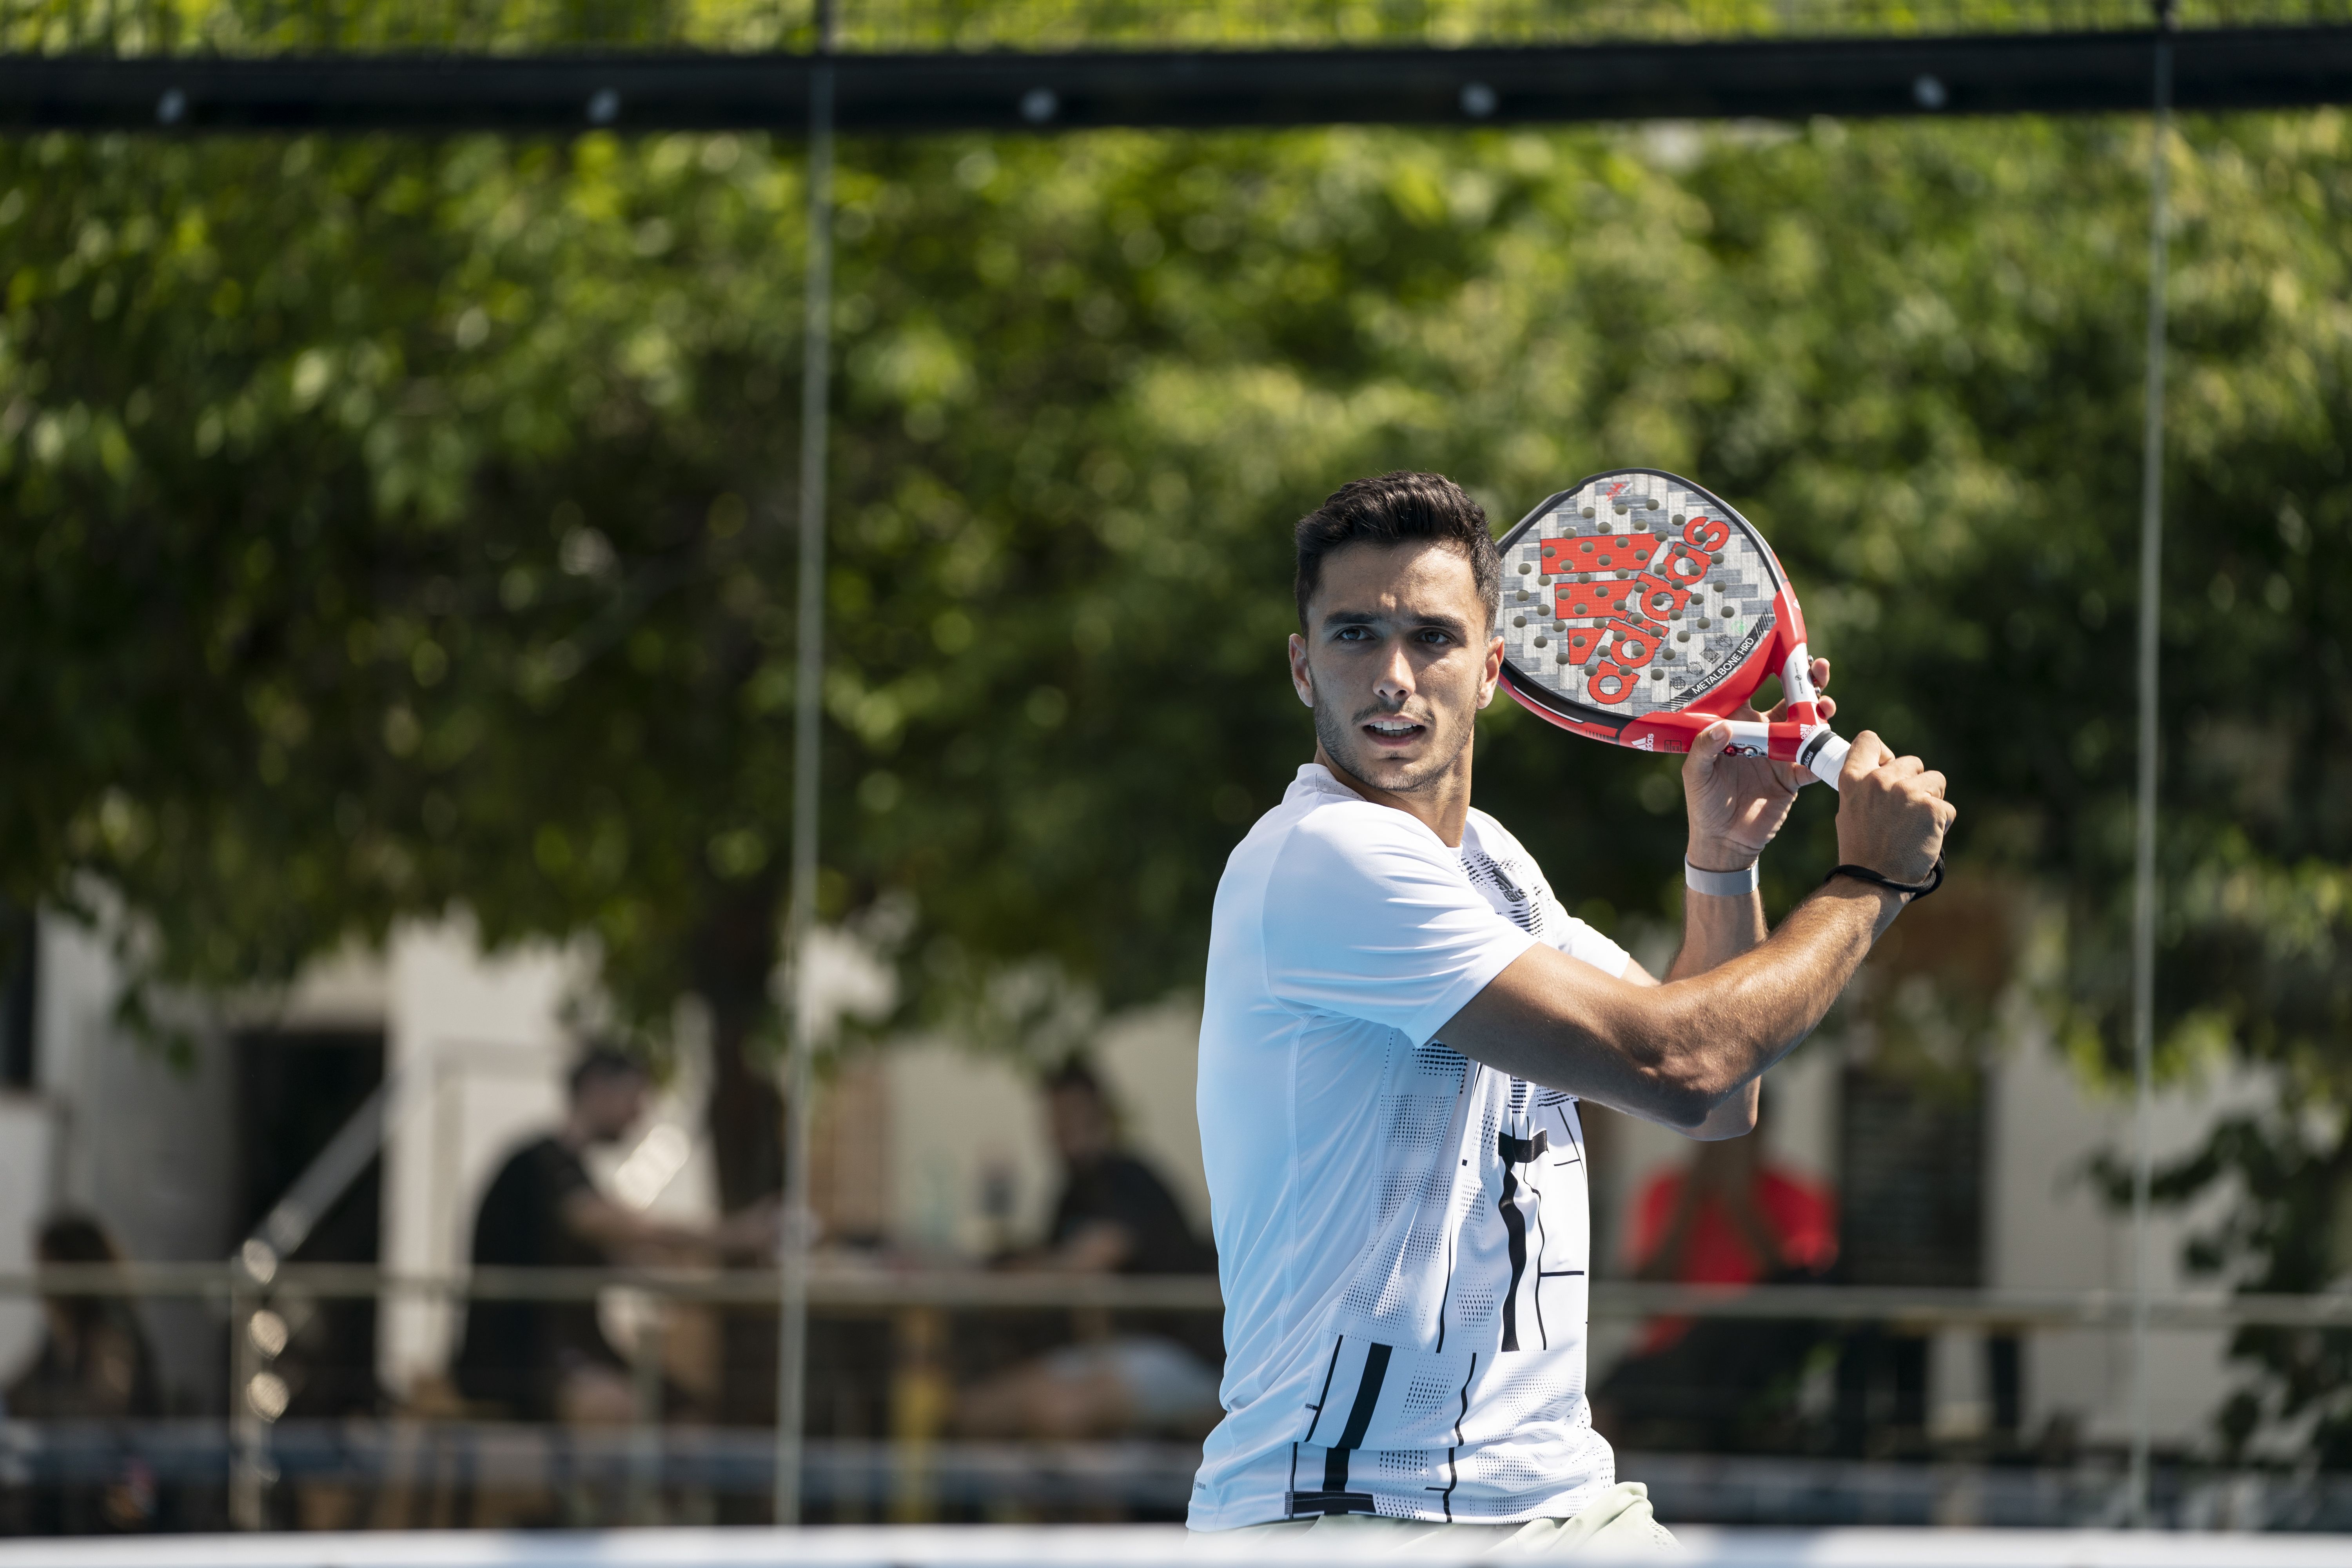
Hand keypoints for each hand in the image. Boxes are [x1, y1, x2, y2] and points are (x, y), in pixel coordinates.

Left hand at [1680, 656, 1838, 870]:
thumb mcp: (1696, 774)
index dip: (1771, 669)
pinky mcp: (1795, 777)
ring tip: (1826, 706)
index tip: (1786, 654)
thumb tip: (1723, 728)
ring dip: (1821, 712)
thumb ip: (1705, 749)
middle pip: (1791, 700)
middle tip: (1820, 669)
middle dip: (1809, 682)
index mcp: (1737, 724)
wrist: (1724, 841)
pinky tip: (1830, 750)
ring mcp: (1782, 754)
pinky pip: (1815, 762)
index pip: (1756, 689)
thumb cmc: (1703, 803)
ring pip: (1809, 726)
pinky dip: (1825, 756)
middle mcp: (1763, 734)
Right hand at [1832, 730, 1955, 884]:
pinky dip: (1941, 823)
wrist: (1873, 882)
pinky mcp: (1932, 808)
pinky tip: (1926, 838)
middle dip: (1914, 782)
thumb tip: (1885, 769)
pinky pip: (1947, 807)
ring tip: (1916, 825)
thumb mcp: (1849, 810)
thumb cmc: (1860, 850)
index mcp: (1854, 779)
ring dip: (1931, 800)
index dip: (1882, 752)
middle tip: (1905, 811)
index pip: (1868, 740)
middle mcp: (1879, 780)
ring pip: (1935, 780)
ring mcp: (1907, 792)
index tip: (1886, 767)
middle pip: (1911, 762)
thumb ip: (1866, 787)